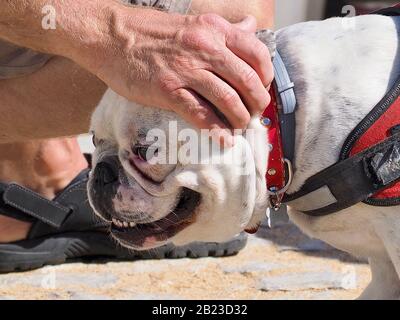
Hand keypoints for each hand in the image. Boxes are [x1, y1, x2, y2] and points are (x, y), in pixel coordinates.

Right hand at [82, 8, 273, 143]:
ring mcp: (186, 69)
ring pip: (228, 100)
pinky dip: (217, 130)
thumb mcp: (194, 21)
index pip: (257, 54)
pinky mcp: (168, 90)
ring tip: (239, 127)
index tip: (261, 90)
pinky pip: (201, 115)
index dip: (266, 77)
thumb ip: (225, 29)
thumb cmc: (153, 32)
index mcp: (214, 29)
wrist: (112, 36)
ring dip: (239, 119)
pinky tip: (224, 140)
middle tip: (253, 114)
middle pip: (247, 81)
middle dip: (256, 103)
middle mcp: (205, 47)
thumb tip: (250, 27)